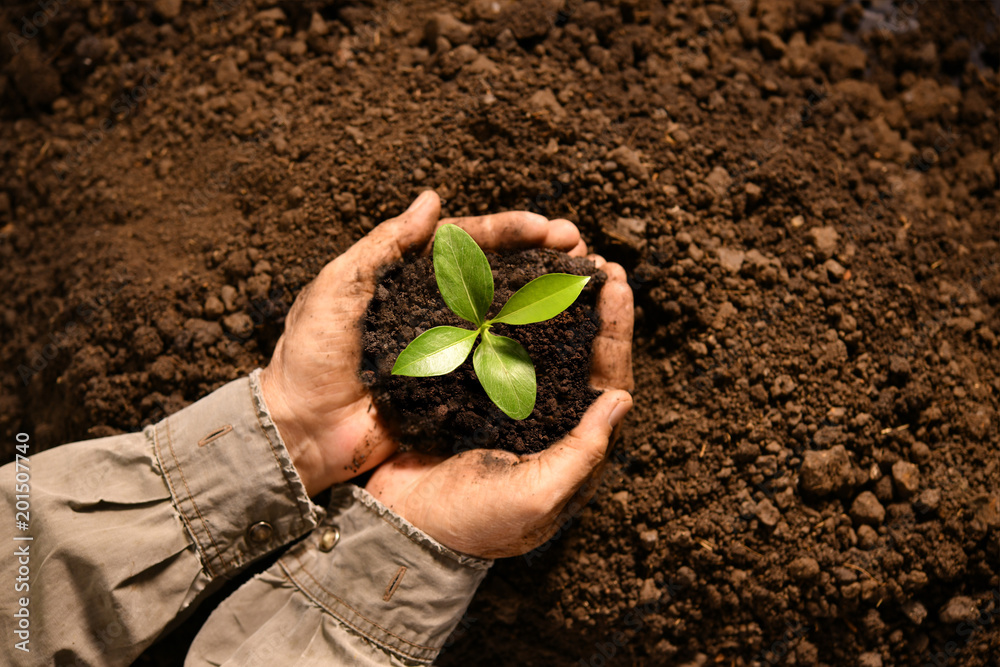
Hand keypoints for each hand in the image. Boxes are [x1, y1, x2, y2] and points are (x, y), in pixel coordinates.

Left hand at [260, 191, 587, 495]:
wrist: (302, 432)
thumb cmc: (310, 356)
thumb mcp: (338, 287)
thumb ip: (385, 244)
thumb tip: (433, 198)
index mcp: (408, 276)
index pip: (467, 242)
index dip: (510, 231)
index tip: (548, 229)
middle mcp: (435, 306)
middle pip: (498, 271)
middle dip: (541, 255)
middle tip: (580, 247)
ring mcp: (448, 346)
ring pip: (506, 311)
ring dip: (545, 294)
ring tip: (585, 281)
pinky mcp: (454, 385)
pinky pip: (498, 360)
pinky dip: (532, 345)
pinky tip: (563, 335)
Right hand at [365, 255, 633, 557]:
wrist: (406, 528)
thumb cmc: (477, 523)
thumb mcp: (536, 495)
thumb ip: (580, 452)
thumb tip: (620, 399)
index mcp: (571, 440)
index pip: (606, 376)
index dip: (615, 329)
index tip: (616, 283)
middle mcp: (546, 414)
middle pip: (579, 349)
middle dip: (588, 302)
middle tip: (590, 255)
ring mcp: (508, 399)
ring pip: (539, 338)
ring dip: (550, 297)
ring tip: (556, 254)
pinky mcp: (471, 390)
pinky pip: (494, 343)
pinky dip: (503, 310)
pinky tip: (503, 279)